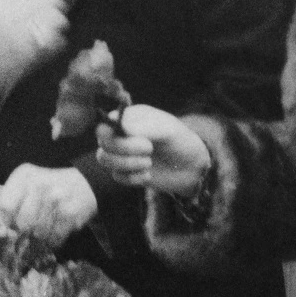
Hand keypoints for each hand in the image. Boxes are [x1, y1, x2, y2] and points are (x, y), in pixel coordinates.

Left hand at [0, 165, 98, 246]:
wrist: (83, 185)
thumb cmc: (47, 189)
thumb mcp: (24, 188)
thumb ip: (9, 206)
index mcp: (23, 177)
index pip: (4, 207)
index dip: (1, 225)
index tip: (3, 235)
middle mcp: (39, 185)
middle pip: (21, 223)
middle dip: (20, 237)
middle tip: (23, 240)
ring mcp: (56, 199)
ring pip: (37, 234)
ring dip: (36, 243)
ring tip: (38, 239)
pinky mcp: (70, 214)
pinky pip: (54, 238)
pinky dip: (51, 243)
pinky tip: (52, 237)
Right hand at [95, 103, 211, 197]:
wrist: (192, 167)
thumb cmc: (181, 141)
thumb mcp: (166, 130)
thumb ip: (142, 127)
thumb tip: (118, 124)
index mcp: (130, 118)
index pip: (105, 125)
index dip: (116, 136)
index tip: (144, 141)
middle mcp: (122, 134)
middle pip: (103, 144)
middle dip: (124, 150)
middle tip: (149, 150)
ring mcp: (122, 153)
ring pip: (104, 160)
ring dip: (127, 164)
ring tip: (148, 163)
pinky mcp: (126, 171)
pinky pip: (117, 176)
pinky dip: (133, 178)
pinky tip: (149, 175)